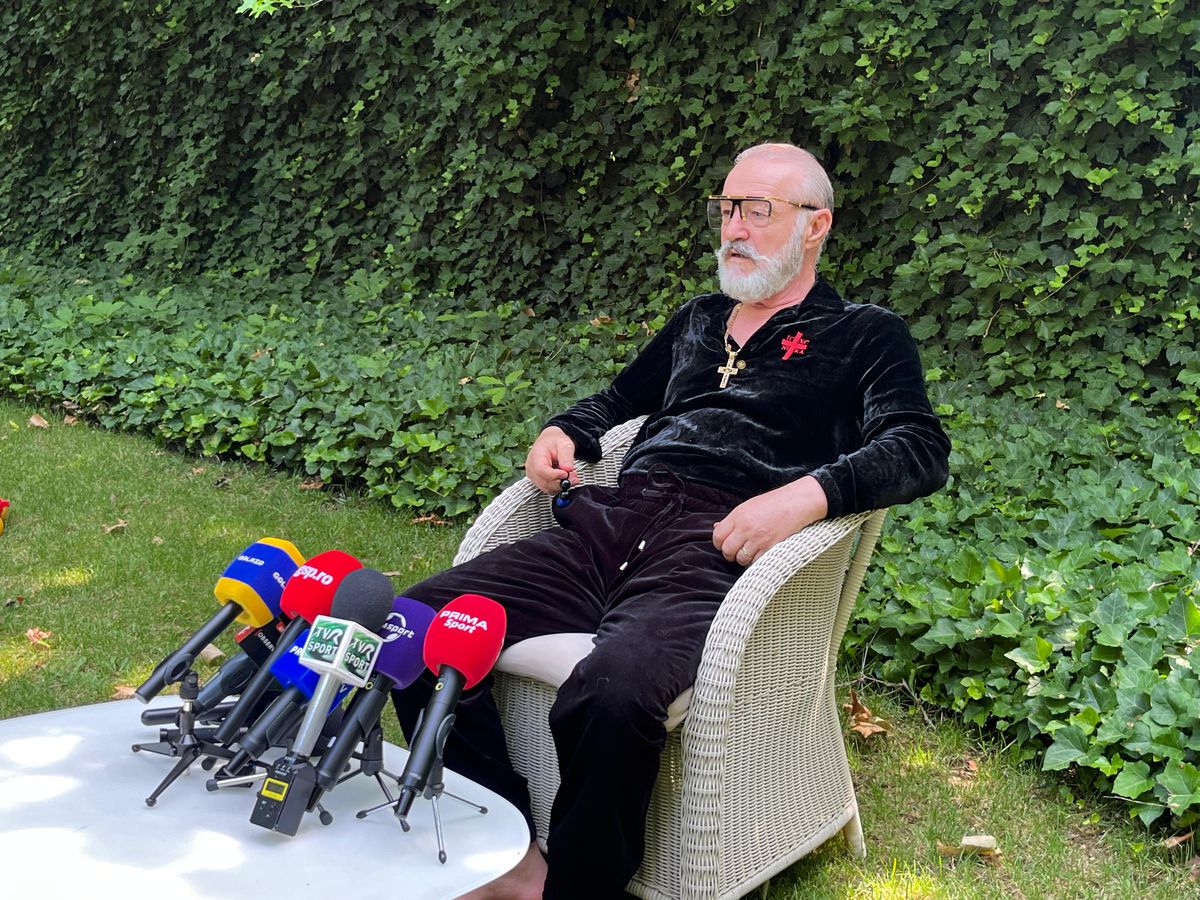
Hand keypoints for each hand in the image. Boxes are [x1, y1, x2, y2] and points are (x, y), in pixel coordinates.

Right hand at [524, 426, 579, 494]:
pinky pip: (548, 488)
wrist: (550, 441)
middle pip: (544, 482)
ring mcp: (533, 475)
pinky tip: (565, 479)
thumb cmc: (555, 441)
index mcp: (536, 455)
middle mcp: (531, 467)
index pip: (541, 470)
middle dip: (560, 482)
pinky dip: (558, 486)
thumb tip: (568, 469)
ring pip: (546, 488)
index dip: (555, 475)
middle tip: (573, 477)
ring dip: (560, 485)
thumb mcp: (564, 444)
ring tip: (571, 477)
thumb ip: (566, 456)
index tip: (566, 474)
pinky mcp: (538, 480)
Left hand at [713, 476, 828, 565]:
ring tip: (749, 552)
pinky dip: (756, 561)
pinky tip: (760, 553)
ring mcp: (758, 539)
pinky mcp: (770, 547)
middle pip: (727, 550)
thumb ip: (732, 519)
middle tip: (735, 552)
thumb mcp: (749, 506)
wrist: (797, 503)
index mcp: (738, 516)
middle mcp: (746, 528)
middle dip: (729, 554)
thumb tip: (717, 528)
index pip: (718, 536)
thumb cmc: (774, 503)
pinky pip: (756, 562)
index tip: (724, 544)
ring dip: (743, 559)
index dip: (719, 543)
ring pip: (741, 558)